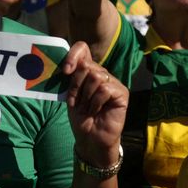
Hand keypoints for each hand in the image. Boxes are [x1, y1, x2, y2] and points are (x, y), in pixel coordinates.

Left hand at [62, 41, 128, 166]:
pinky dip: (95, 102)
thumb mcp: (71, 94)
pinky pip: (105, 89)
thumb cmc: (80, 117)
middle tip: (76, 101)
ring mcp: (113, 82)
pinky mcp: (122, 93)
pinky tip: (95, 111)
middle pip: (86, 65)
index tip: (66, 70)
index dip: (73, 54)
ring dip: (86, 95)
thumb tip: (71, 63)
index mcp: (88, 71)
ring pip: (96, 76)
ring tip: (87, 108)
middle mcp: (102, 73)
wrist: (90, 138)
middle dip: (76, 85)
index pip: (83, 49)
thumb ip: (73, 77)